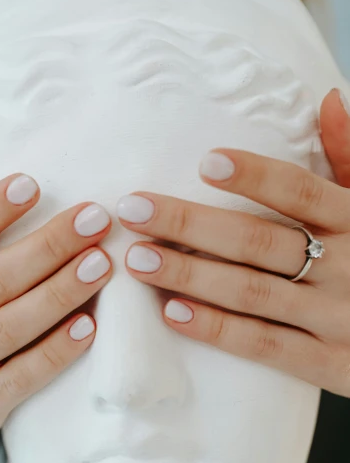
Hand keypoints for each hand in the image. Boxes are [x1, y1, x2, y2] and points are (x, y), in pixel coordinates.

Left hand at [118, 88, 349, 397]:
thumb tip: (326, 98)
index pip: (300, 191)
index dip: (254, 176)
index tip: (205, 162)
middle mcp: (347, 266)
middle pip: (259, 240)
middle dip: (191, 224)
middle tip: (133, 210)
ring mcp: (336, 317)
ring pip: (252, 292)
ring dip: (190, 274)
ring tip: (138, 260)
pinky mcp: (329, 363)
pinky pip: (266, 345)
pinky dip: (218, 329)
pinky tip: (173, 312)